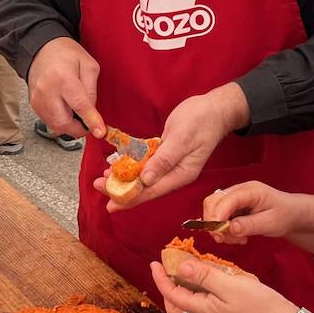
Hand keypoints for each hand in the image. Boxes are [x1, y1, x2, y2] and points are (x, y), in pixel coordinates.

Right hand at [27, 37, 104, 139]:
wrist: (41, 49)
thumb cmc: (66, 55)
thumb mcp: (89, 66)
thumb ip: (92, 91)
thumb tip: (92, 113)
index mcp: (63, 78)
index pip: (79, 105)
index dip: (91, 121)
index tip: (100, 132)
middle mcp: (47, 91)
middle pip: (64, 122)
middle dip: (80, 129)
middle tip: (89, 122)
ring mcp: (38, 99)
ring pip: (56, 126)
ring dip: (70, 126)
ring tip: (76, 112)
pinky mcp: (34, 105)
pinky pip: (49, 122)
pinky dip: (61, 121)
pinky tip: (65, 109)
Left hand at [95, 84, 249, 211]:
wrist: (215, 108)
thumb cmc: (201, 121)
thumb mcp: (182, 138)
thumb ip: (165, 159)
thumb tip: (147, 180)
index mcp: (182, 174)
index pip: (152, 191)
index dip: (130, 198)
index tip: (111, 204)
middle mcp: (175, 173)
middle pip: (146, 187)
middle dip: (122, 190)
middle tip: (98, 186)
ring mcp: (171, 164)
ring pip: (144, 177)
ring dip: (124, 178)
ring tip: (103, 179)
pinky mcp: (166, 154)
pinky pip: (146, 164)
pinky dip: (132, 166)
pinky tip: (118, 165)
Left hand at [149, 259, 290, 312]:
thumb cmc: (257, 304)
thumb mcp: (229, 285)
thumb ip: (204, 276)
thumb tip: (181, 267)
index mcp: (202, 311)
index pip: (172, 295)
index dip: (160, 279)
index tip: (154, 263)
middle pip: (176, 310)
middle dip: (167, 291)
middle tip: (167, 271)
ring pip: (187, 309)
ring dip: (181, 291)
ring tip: (184, 272)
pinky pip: (201, 306)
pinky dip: (196, 293)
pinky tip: (205, 279)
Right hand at [199, 181, 313, 244]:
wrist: (293, 214)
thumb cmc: (286, 215)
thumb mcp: (271, 223)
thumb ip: (250, 225)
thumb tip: (229, 228)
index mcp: (250, 190)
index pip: (226, 199)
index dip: (217, 216)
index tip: (217, 234)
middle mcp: (239, 191)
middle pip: (213, 201)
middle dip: (213, 222)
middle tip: (222, 239)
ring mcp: (235, 198)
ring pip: (214, 210)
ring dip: (219, 228)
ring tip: (237, 240)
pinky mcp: (233, 206)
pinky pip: (220, 216)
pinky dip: (224, 229)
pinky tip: (237, 237)